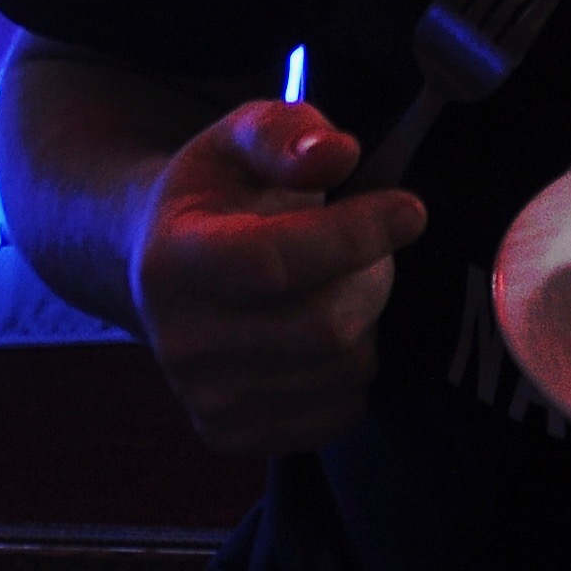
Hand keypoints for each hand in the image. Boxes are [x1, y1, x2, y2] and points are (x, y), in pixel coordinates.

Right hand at [128, 100, 430, 455]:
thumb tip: (337, 154)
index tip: (410, 208)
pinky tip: (326, 330)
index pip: (274, 261)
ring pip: (342, 369)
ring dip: (368, 321)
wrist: (159, 268)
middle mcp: (178, 340)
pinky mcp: (233, 437)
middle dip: (372, 277)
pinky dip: (355, 369)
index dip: (354, 235)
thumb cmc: (217, 194)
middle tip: (374, 247)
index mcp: (172, 259)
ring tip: (339, 284)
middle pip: (323, 325)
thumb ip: (285, 133)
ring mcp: (204, 399)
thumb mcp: (239, 137)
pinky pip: (341, 412)